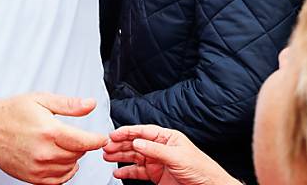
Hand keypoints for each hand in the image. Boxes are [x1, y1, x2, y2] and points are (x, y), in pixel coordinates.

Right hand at [0, 93, 108, 183]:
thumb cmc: (12, 112)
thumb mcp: (41, 100)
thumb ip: (69, 105)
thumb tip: (90, 104)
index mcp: (49, 131)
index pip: (85, 142)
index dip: (97, 140)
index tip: (101, 138)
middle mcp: (44, 152)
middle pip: (78, 155)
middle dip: (82, 146)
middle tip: (75, 137)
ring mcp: (38, 167)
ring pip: (69, 168)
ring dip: (73, 159)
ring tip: (65, 147)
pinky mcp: (31, 177)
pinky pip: (57, 180)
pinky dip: (64, 173)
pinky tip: (60, 162)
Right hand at [103, 125, 240, 184]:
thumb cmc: (200, 168)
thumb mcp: (177, 157)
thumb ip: (155, 149)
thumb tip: (137, 142)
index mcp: (167, 137)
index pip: (143, 131)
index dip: (127, 132)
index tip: (113, 134)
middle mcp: (160, 148)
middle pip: (135, 143)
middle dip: (119, 144)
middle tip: (106, 146)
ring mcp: (157, 162)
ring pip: (134, 157)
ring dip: (120, 156)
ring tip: (107, 156)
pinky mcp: (156, 175)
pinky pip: (138, 172)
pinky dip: (127, 171)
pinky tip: (118, 171)